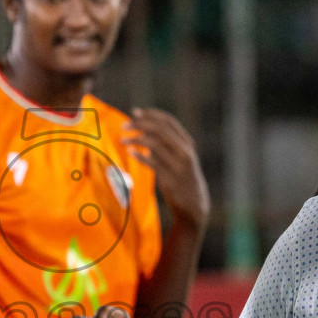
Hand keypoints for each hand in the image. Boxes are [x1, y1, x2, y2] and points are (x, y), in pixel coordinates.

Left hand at [123, 108, 209, 229]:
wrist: (194, 206)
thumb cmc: (182, 178)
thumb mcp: (178, 158)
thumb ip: (165, 144)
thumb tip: (142, 128)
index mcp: (187, 143)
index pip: (168, 121)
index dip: (151, 114)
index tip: (134, 112)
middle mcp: (185, 152)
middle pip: (160, 130)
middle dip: (140, 124)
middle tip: (124, 126)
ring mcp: (179, 166)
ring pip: (155, 144)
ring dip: (136, 139)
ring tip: (122, 140)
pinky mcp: (171, 181)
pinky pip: (153, 164)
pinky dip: (140, 156)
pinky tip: (130, 153)